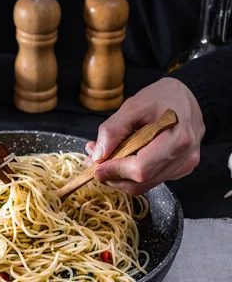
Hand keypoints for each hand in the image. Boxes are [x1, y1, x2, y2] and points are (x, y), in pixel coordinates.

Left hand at [85, 78, 204, 194]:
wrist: (188, 96)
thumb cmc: (163, 97)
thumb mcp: (133, 106)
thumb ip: (113, 130)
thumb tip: (98, 155)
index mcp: (177, 138)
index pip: (141, 168)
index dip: (115, 171)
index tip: (96, 166)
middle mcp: (184, 157)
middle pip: (141, 182)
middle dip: (113, 176)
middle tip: (94, 162)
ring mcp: (184, 166)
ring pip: (144, 185)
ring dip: (120, 177)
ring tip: (106, 157)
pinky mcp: (180, 169)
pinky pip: (151, 179)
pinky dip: (132, 174)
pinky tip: (123, 158)